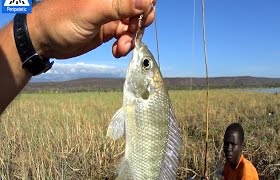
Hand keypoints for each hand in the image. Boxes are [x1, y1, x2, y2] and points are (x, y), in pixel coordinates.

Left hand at [27, 0, 155, 58]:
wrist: (44, 40)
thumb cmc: (61, 20)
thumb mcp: (92, 12)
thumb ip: (119, 5)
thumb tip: (147, 1)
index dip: (145, 5)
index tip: (142, 19)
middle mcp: (112, 2)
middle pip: (139, 9)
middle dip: (139, 24)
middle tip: (132, 34)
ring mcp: (111, 16)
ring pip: (134, 25)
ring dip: (131, 38)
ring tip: (121, 47)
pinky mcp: (109, 31)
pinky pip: (125, 37)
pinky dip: (124, 46)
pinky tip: (117, 51)